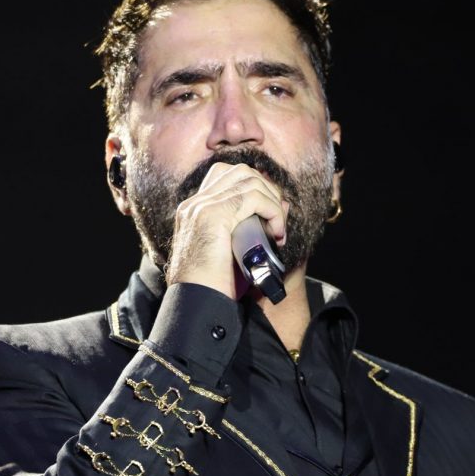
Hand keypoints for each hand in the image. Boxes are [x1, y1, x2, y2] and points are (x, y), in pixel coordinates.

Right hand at [165, 163, 289, 298]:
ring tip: (278, 228)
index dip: (253, 186)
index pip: (224, 176)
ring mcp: (201, 207)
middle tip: (277, 218)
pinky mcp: (213, 215)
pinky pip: (254, 197)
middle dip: (266, 189)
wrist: (195, 304)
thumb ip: (247, 229)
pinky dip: (273, 211)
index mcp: (192, 212)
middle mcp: (193, 204)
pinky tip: (276, 232)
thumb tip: (282, 207)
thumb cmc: (213, 287)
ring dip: (272, 200)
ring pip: (248, 179)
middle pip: (238, 171)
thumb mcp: (230, 253)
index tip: (268, 212)